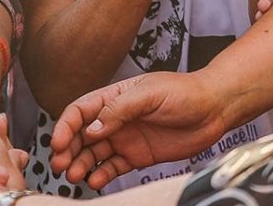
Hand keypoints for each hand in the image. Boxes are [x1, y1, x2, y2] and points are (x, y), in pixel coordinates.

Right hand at [50, 72, 228, 190]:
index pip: (80, 111)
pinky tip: (95, 181)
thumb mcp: (150, 93)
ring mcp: (126, 138)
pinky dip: (102, 175)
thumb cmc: (185, 92)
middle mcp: (116, 118)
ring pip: (94, 153)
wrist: (215, 109)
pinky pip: (113, 167)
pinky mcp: (138, 156)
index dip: (65, 126)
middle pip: (81, 135)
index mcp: (115, 97)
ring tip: (75, 176)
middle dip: (67, 149)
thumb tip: (91, 128)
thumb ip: (119, 110)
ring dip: (81, 164)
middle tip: (60, 164)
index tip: (57, 142)